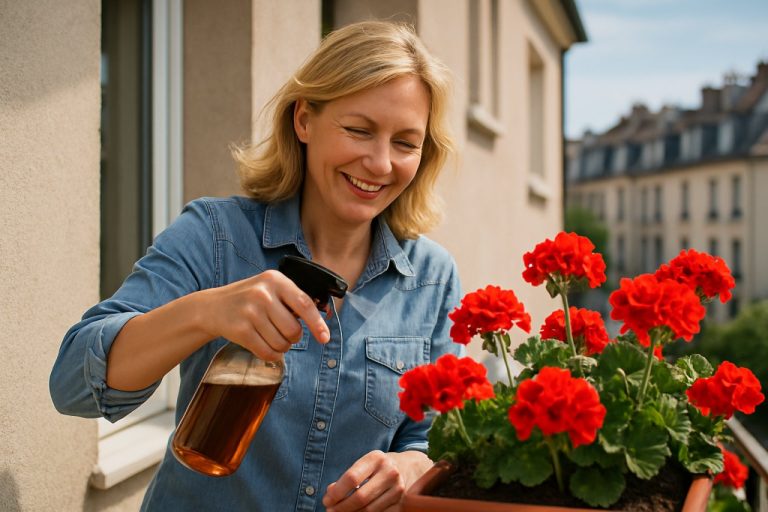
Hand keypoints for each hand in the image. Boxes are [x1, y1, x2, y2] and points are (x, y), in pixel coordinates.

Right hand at [200, 270, 329, 359]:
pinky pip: (267, 352)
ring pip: (282, 343)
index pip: (304, 304)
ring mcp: (250, 312)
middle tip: (283, 331)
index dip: (317, 323)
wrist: (212, 307)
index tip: (324, 337)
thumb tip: (321, 323)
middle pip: (294, 330)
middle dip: (293, 337)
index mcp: (275, 280)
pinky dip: (272, 355)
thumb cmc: (249, 299)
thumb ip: (293, 300)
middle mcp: (263, 294)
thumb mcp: (270, 288)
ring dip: (282, 346)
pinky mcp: (240, 330)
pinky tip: (266, 347)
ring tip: (270, 336)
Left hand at [322, 450, 431, 511]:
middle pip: (360, 497)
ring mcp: (398, 489)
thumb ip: (347, 478)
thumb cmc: (379, 467)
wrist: (410, 467)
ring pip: (369, 510)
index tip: (326, 500)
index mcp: (377, 458)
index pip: (352, 478)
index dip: (336, 492)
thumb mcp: (365, 465)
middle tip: (330, 511)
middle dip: (341, 507)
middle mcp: (390, 472)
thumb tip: (330, 494)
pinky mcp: (402, 503)